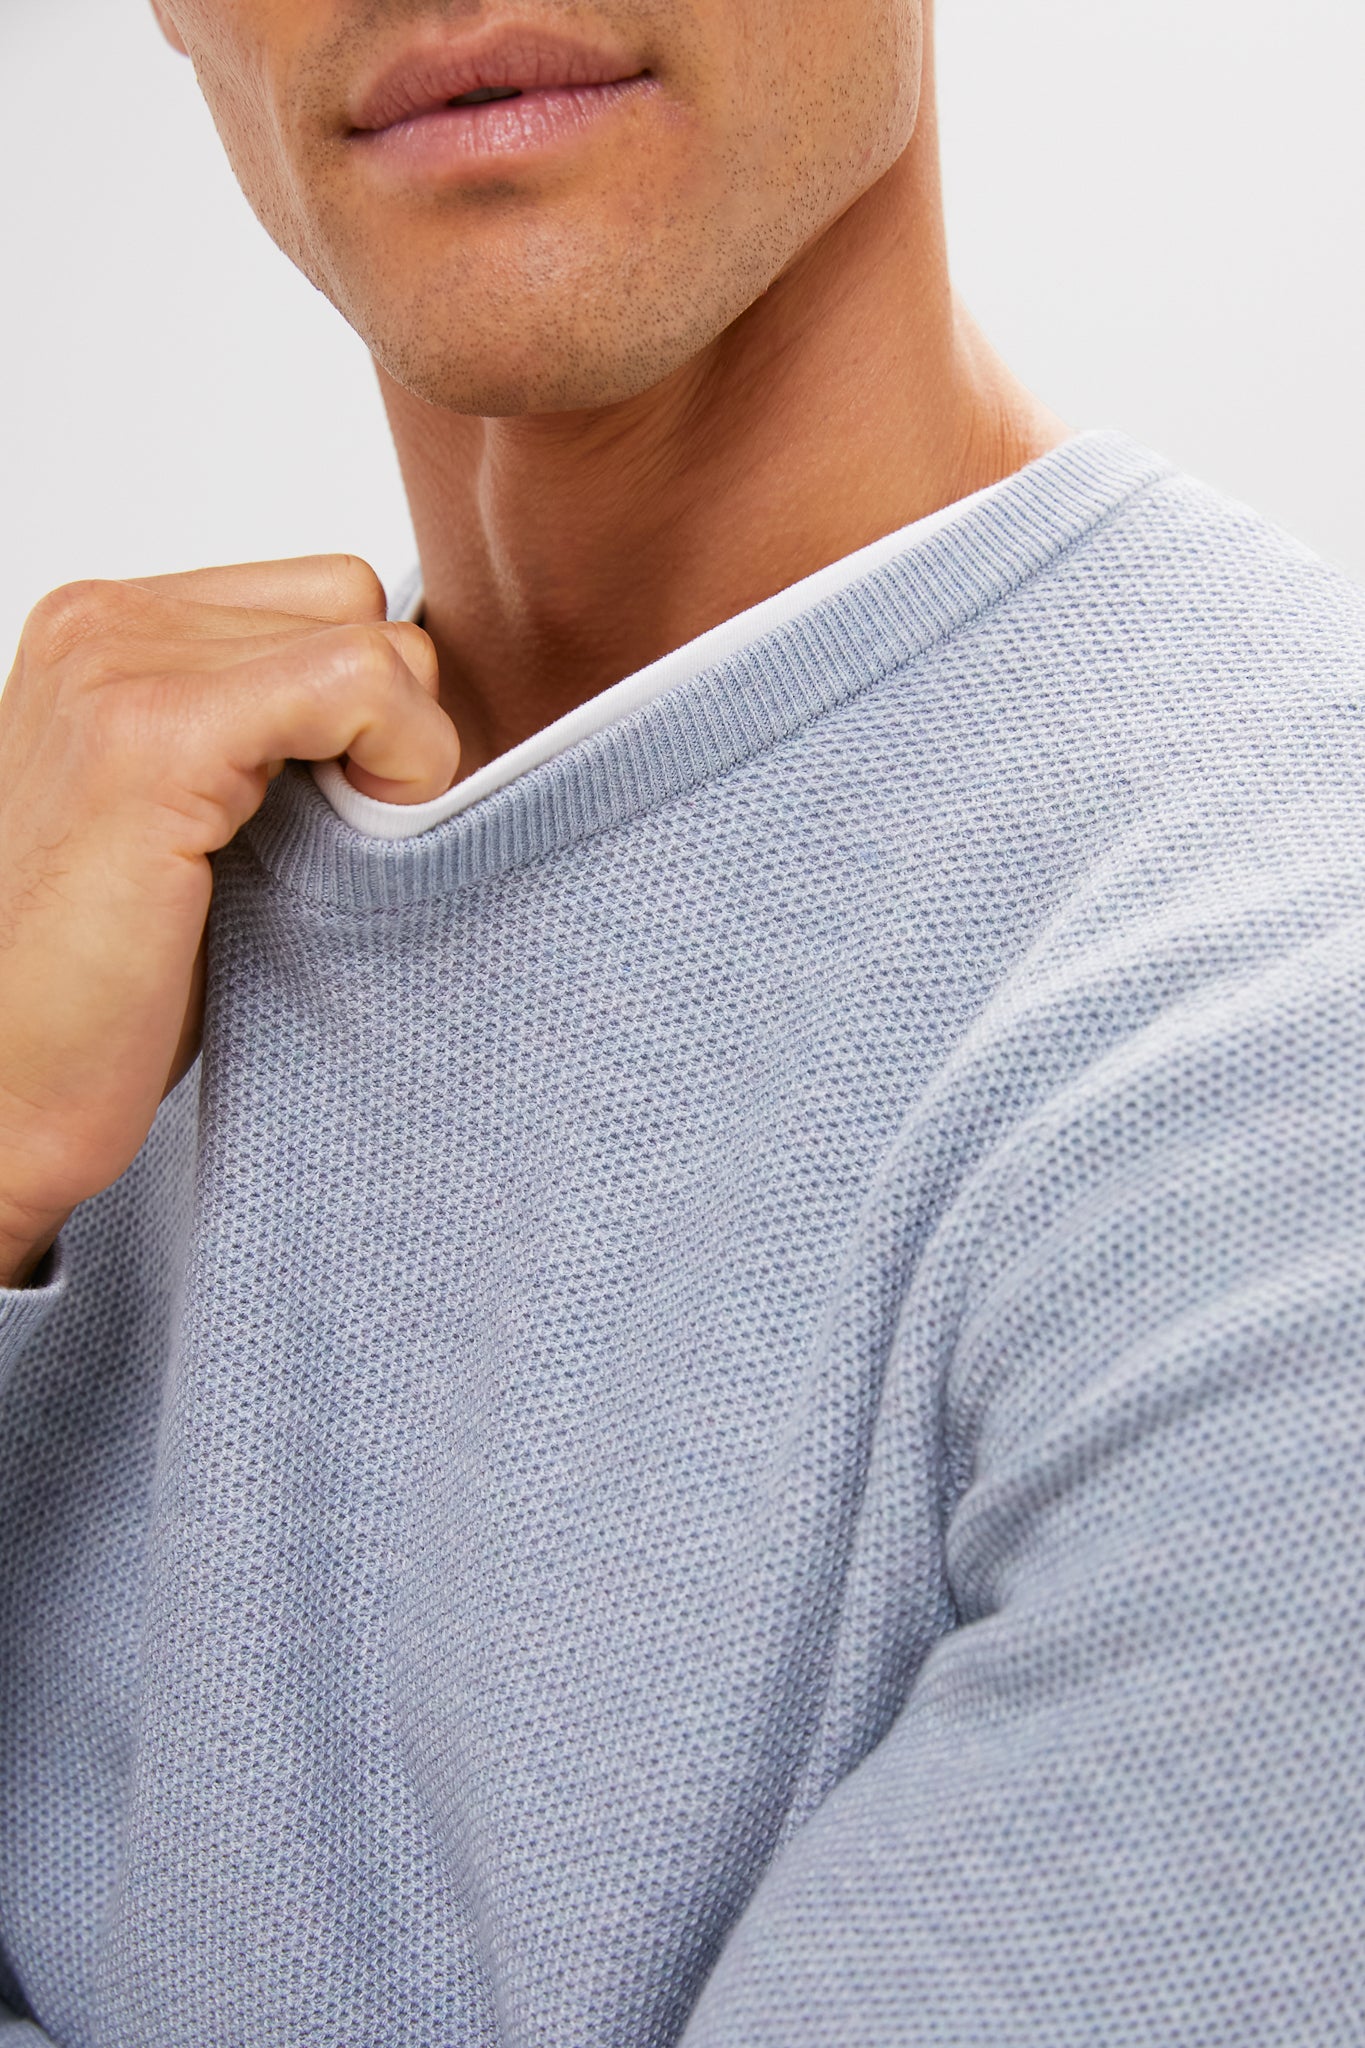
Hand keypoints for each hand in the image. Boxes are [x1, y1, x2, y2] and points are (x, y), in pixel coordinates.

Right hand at [0, 555, 457, 1285]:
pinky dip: (403, 759)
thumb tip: (421, 701)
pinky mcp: (155, 734)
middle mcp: (103, 626)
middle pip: (355, 603)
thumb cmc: (100, 990)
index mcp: (109, 636)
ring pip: (374, 637)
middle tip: (355, 833)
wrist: (0, 1093)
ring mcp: (120, 667)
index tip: (355, 805)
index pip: (320, 596)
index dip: (371, 700)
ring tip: (338, 848)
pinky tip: (357, 841)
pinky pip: (363, 682)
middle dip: (391, 718)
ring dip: (400, 746)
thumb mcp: (195, 825)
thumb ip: (270, 740)